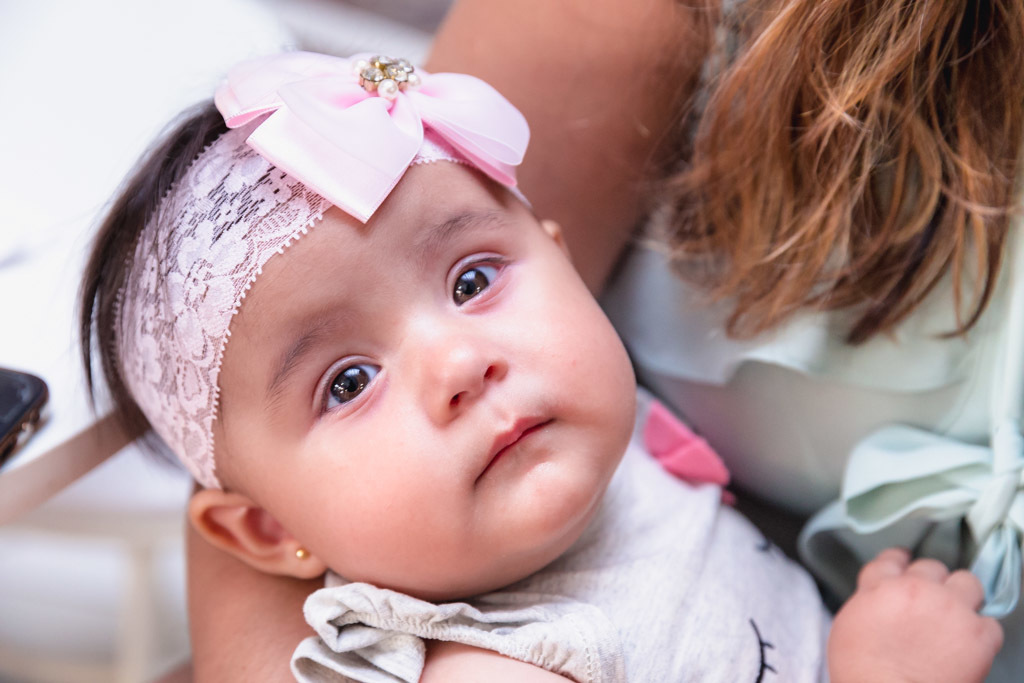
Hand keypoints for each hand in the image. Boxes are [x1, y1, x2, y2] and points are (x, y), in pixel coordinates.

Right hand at [827, 548, 1002, 682]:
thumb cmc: (862, 670)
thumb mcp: (848, 624)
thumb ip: (869, 602)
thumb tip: (881, 603)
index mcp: (879, 587)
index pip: (892, 560)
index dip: (900, 561)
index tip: (905, 562)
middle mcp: (915, 589)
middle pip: (932, 567)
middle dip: (933, 583)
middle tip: (931, 602)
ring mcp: (949, 607)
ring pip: (968, 583)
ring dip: (964, 597)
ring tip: (958, 617)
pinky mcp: (977, 633)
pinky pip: (990, 624)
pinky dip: (983, 634)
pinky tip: (972, 646)